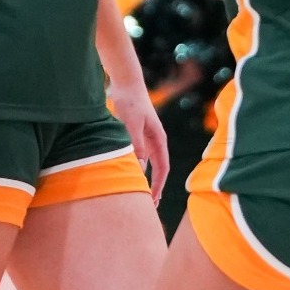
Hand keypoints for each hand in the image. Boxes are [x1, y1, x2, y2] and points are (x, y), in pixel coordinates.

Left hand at [109, 80, 170, 199]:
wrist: (126, 84)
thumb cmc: (130, 102)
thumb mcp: (132, 124)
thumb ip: (136, 144)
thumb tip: (141, 167)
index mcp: (159, 139)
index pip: (163, 167)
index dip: (159, 184)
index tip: (153, 199)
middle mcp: (155, 141)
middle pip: (158, 169)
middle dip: (155, 187)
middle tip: (150, 205)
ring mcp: (146, 138)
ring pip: (148, 164)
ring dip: (145, 179)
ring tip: (140, 195)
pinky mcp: (136, 135)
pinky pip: (139, 156)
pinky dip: (136, 168)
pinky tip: (130, 175)